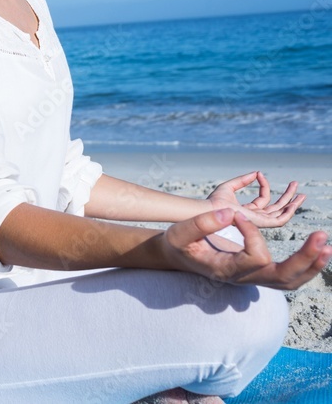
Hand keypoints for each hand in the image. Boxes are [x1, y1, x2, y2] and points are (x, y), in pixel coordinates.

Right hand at [161, 208, 330, 289]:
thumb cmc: (177, 244)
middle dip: (304, 259)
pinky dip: (305, 264)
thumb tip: (232, 212)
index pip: (254, 256)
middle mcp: (243, 279)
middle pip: (283, 278)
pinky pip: (288, 275)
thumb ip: (202, 223)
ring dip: (311, 264)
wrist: (177, 256)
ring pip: (290, 281)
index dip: (251, 232)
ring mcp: (252, 278)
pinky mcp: (258, 272)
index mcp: (226, 271)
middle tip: (321, 238)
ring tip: (326, 245)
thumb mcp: (180, 232)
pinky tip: (317, 250)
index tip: (237, 214)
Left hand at [207, 171, 303, 227]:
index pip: (263, 199)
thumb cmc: (215, 200)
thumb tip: (257, 173)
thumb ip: (242, 180)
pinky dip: (288, 213)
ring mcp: (259, 221)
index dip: (264, 185)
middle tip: (295, 185)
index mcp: (248, 210)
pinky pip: (280, 220)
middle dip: (287, 197)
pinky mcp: (261, 224)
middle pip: (276, 208)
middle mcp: (255, 217)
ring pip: (281, 214)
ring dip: (292, 204)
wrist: (212, 210)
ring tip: (301, 194)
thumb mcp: (229, 186)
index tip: (260, 174)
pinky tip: (294, 203)